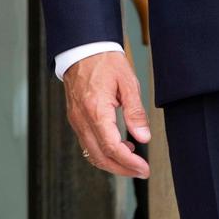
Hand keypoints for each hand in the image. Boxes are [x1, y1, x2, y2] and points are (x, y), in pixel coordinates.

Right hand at [64, 50, 150, 177]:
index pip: (111, 147)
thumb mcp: (127, 82)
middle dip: (122, 169)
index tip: (144, 168)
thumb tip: (143, 137)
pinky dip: (102, 151)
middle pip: (99, 156)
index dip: (129, 162)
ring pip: (91, 153)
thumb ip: (135, 112)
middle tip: (141, 171)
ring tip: (132, 159)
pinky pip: (86, 143)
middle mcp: (81, 118)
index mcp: (95, 109)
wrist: (82, 48)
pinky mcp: (74, 117)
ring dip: (112, 163)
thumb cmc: (104, 61)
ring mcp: (75, 119)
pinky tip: (119, 145)